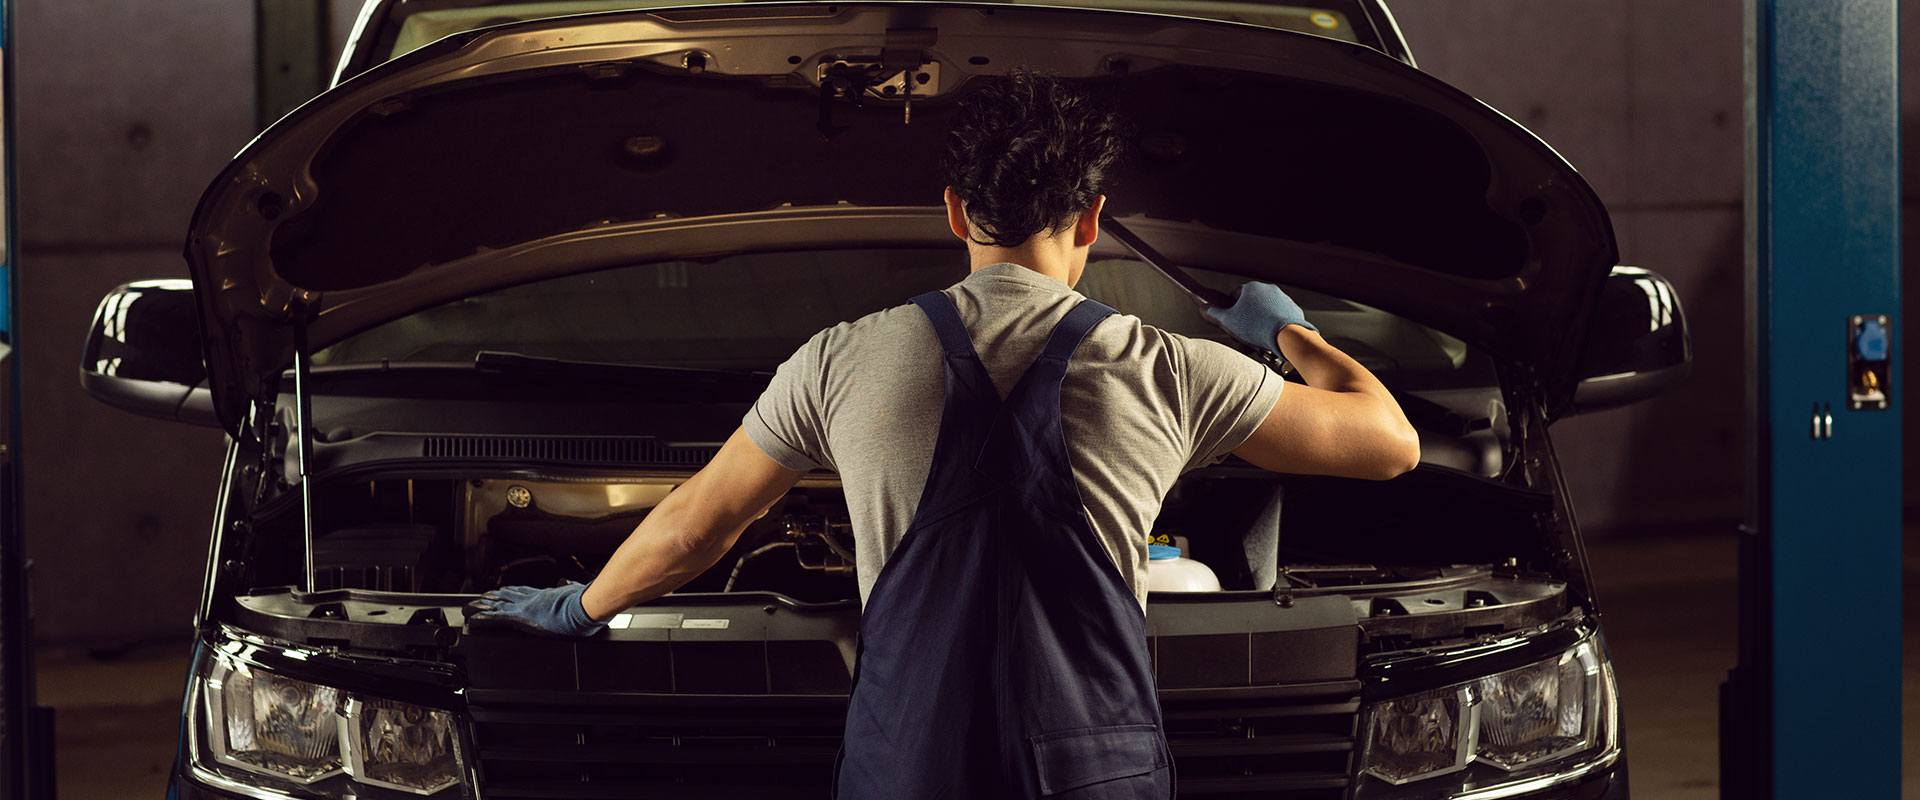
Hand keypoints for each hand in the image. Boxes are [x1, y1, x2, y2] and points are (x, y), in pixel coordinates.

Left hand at [465, 582, 606, 636]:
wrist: (586, 606)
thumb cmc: (586, 601)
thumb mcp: (577, 592)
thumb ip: (570, 589)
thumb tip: (568, 582)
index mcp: (545, 595)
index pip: (523, 592)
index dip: (511, 591)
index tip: (502, 591)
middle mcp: (532, 599)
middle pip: (506, 597)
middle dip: (491, 598)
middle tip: (479, 599)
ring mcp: (525, 608)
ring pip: (496, 605)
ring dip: (481, 607)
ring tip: (469, 609)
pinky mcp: (521, 618)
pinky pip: (496, 618)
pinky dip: (483, 618)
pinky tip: (473, 620)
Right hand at [1204, 282, 1314, 351]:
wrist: (1286, 335)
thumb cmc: (1258, 326)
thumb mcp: (1228, 321)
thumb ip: (1214, 314)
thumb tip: (1205, 309)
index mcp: (1251, 288)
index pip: (1236, 294)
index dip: (1232, 308)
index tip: (1232, 318)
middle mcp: (1268, 289)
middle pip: (1252, 301)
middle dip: (1248, 314)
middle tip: (1245, 329)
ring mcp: (1282, 298)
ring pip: (1267, 308)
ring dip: (1262, 318)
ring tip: (1259, 334)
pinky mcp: (1293, 309)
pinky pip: (1280, 315)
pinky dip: (1275, 322)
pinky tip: (1272, 334)